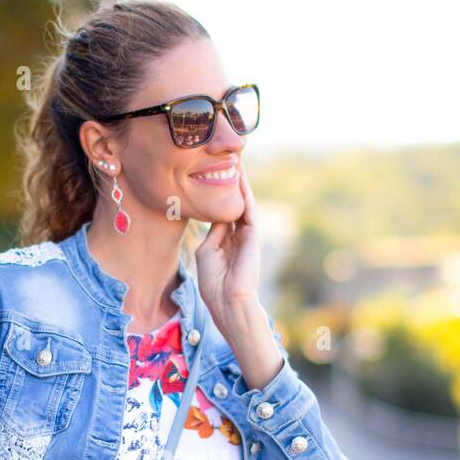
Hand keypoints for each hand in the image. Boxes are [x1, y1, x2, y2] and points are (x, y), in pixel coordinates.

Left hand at [194, 162, 261, 332]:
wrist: (229, 301)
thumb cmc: (214, 283)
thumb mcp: (207, 252)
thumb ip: (212, 232)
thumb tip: (215, 214)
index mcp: (225, 241)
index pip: (220, 212)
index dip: (214, 194)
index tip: (207, 174)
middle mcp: (237, 235)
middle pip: (232, 203)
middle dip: (229, 182)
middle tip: (224, 157)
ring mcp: (247, 234)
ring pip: (242, 202)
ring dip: (239, 181)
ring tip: (235, 158)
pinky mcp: (253, 234)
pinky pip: (248, 208)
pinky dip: (244, 191)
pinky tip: (240, 175)